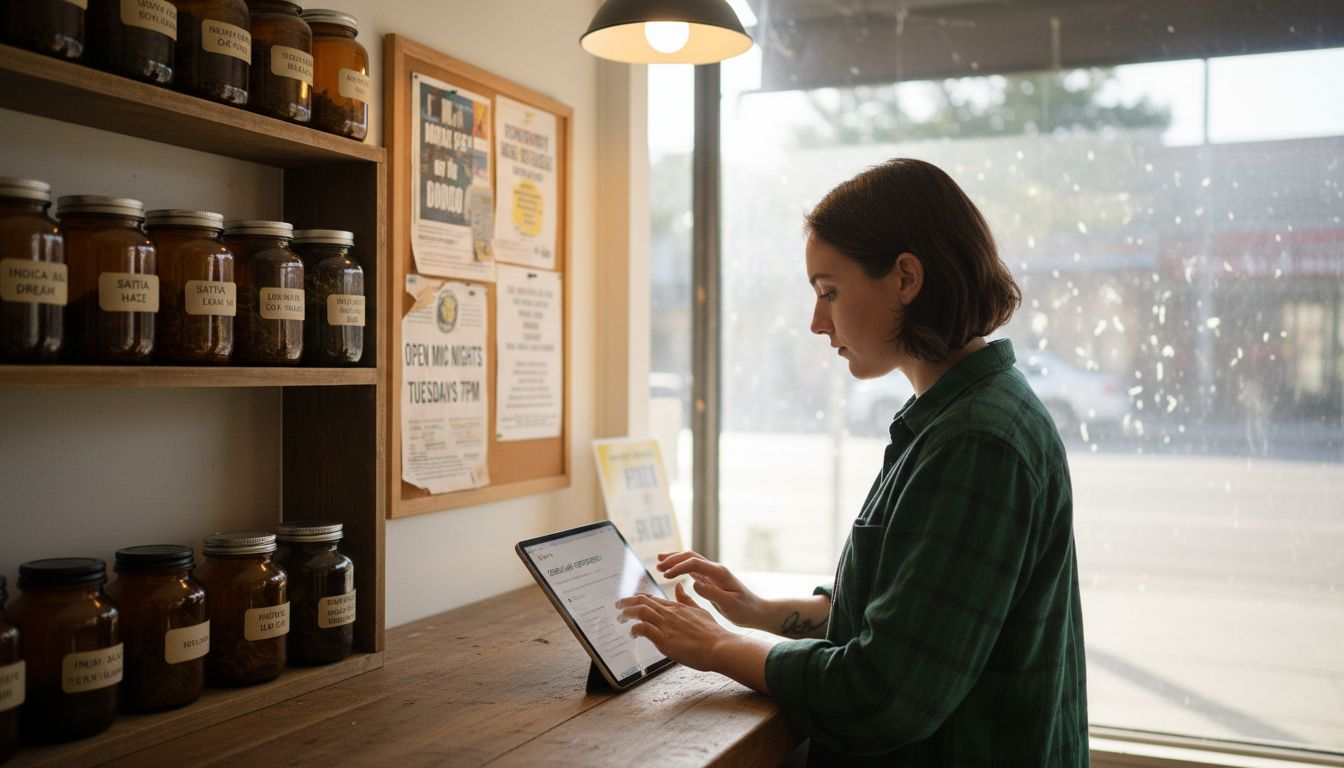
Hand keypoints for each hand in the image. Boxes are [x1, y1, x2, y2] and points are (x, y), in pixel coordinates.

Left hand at [615, 583, 732, 671]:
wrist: (720, 647)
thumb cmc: (712, 633)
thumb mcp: (700, 610)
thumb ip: (687, 600)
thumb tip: (678, 586)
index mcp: (677, 607)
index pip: (652, 599)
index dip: (638, 599)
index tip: (630, 601)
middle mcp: (670, 613)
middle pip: (643, 601)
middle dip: (627, 602)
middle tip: (618, 605)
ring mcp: (667, 625)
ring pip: (641, 611)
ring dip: (627, 613)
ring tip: (620, 618)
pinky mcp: (665, 640)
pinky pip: (644, 629)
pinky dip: (635, 629)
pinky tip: (633, 634)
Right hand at [656, 551, 766, 630]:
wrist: (756, 611)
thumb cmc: (745, 609)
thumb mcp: (730, 604)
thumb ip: (712, 593)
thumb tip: (694, 583)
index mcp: (719, 573)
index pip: (695, 564)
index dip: (678, 567)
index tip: (665, 576)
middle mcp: (715, 570)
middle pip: (691, 557)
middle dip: (673, 559)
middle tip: (657, 567)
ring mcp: (713, 574)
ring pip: (691, 561)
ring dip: (675, 561)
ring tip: (659, 564)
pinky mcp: (710, 580)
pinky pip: (693, 570)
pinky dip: (680, 568)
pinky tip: (671, 571)